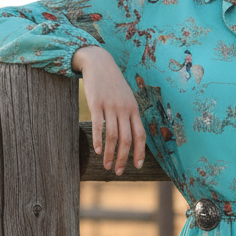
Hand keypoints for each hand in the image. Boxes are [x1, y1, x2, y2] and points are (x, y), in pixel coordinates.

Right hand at [72, 46, 145, 174]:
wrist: (100, 63)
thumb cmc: (114, 84)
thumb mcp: (127, 98)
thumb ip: (130, 116)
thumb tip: (132, 137)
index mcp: (134, 110)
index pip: (140, 135)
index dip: (140, 152)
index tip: (138, 166)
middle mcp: (124, 109)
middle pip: (126, 140)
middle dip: (123, 159)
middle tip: (119, 172)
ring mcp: (110, 106)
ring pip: (112, 136)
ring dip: (110, 154)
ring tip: (107, 166)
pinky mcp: (96, 103)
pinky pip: (98, 125)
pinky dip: (98, 140)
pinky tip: (97, 151)